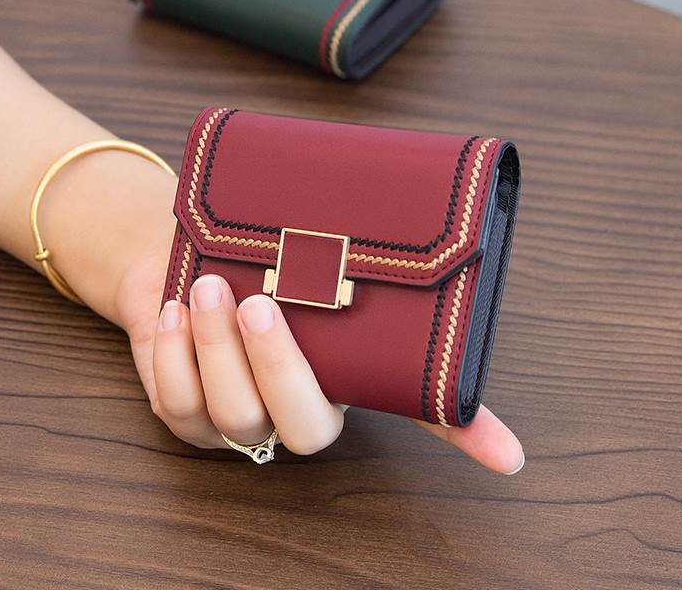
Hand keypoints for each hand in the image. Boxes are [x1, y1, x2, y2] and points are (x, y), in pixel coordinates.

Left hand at [117, 242, 524, 472]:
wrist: (177, 258)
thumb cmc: (248, 259)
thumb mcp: (296, 250)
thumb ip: (344, 251)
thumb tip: (416, 226)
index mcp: (346, 373)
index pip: (420, 415)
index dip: (465, 435)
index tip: (510, 454)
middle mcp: (299, 408)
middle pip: (307, 428)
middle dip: (278, 366)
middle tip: (261, 303)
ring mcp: (241, 420)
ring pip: (236, 415)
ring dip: (218, 350)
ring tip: (209, 289)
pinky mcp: (187, 418)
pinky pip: (177, 407)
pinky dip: (171, 357)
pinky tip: (172, 312)